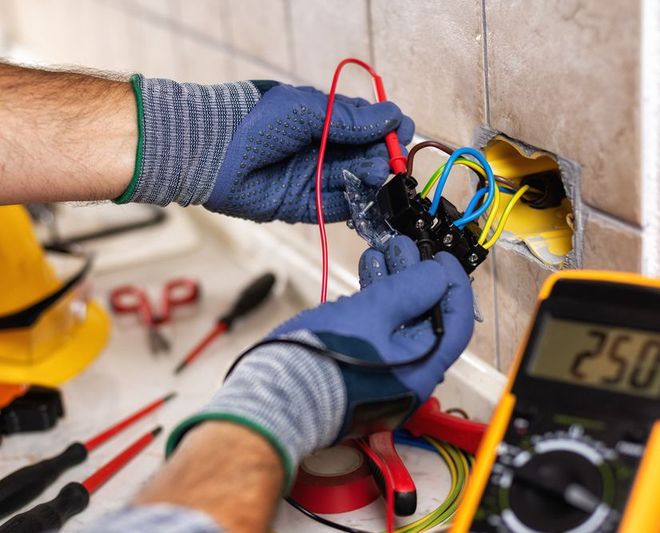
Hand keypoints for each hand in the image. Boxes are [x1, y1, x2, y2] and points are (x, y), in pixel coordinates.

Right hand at [166, 236, 472, 489]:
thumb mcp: (373, 314)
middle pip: (425, 318)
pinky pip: (375, 328)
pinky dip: (373, 300)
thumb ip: (410, 291)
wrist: (275, 395)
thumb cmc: (326, 358)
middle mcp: (407, 374)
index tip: (441, 257)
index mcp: (421, 370)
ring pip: (397, 319)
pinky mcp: (358, 364)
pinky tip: (363, 277)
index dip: (453, 285)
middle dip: (415, 276)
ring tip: (381, 251)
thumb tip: (438, 275)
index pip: (455, 324)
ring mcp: (381, 370)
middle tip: (403, 246)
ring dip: (392, 282)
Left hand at [204, 83, 413, 222]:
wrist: (213, 151)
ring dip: (368, 178)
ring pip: (353, 181)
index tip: (403, 130)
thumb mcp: (307, 111)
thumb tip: (393, 117)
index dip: (387, 128)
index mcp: (323, 120)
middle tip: (388, 157)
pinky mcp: (304, 205)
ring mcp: (313, 178)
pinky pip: (336, 207)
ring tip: (375, 172)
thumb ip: (350, 119)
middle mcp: (321, 149)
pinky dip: (354, 203)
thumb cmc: (256, 121)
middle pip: (364, 156)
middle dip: (380, 155)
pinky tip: (365, 196)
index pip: (366, 125)